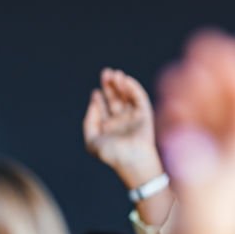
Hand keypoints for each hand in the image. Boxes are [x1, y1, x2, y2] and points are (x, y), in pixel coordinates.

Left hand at [83, 68, 163, 188]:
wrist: (132, 160)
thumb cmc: (112, 154)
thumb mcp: (92, 141)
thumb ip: (89, 122)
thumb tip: (93, 104)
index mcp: (109, 129)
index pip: (103, 109)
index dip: (99, 98)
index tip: (95, 92)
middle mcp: (121, 122)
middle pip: (115, 99)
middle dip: (110, 86)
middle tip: (106, 72)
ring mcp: (133, 118)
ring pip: (127, 97)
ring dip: (121, 84)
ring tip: (115, 74)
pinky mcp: (145, 115)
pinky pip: (139, 98)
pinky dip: (133, 88)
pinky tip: (125, 80)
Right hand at [156, 31, 234, 233]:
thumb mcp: (204, 217)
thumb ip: (197, 176)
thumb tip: (186, 140)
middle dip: (225, 76)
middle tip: (208, 43)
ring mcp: (225, 175)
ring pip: (218, 125)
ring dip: (203, 94)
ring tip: (184, 66)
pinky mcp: (206, 184)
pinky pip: (200, 143)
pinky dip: (189, 121)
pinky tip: (173, 103)